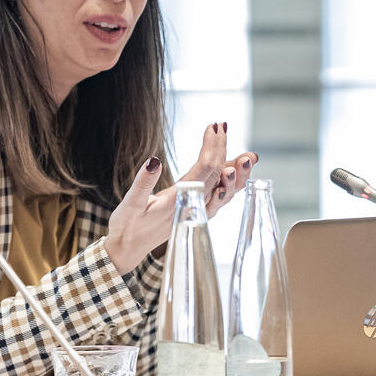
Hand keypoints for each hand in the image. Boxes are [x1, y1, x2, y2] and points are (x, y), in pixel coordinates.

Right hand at [104, 122, 258, 272]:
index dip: (212, 147)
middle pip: (216, 173)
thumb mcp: (130, 204)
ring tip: (249, 155)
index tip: (214, 126)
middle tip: (223, 126)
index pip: (204, 168)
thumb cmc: (127, 227)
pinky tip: (236, 174)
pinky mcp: (196, 213)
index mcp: (179, 201)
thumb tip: (154, 160)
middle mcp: (193, 206)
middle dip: (222, 148)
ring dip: (236, 169)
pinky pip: (220, 197)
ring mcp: (197, 211)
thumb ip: (143, 182)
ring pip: (223, 187)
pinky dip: (231, 183)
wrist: (128, 249)